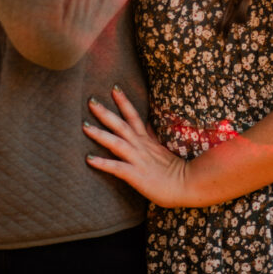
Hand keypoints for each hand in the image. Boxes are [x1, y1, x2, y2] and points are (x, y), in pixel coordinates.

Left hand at [83, 87, 191, 207]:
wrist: (188, 185)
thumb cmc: (175, 171)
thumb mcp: (163, 149)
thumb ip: (153, 137)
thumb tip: (148, 124)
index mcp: (147, 140)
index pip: (133, 116)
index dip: (123, 102)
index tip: (114, 88)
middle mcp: (141, 146)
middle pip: (121, 125)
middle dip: (105, 112)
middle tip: (90, 100)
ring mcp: (138, 160)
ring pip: (116, 143)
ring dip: (99, 134)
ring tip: (84, 126)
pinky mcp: (136, 175)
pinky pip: (117, 168)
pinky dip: (103, 162)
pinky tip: (89, 159)